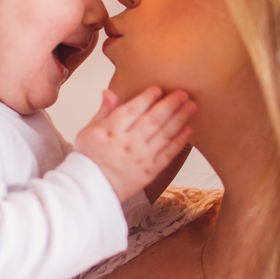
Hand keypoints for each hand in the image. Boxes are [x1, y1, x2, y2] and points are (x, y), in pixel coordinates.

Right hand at [74, 87, 195, 201]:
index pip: (132, 110)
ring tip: (192, 107)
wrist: (90, 190)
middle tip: (183, 94)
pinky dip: (179, 141)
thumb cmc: (89, 159)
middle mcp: (127, 143)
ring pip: (164, 135)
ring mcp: (140, 158)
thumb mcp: (88, 131)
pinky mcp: (149, 172)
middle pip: (153, 120)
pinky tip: (188, 130)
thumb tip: (109, 92)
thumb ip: (103, 111)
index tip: (158, 89)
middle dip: (170, 105)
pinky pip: (168, 154)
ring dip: (180, 119)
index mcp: (110, 131)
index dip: (146, 98)